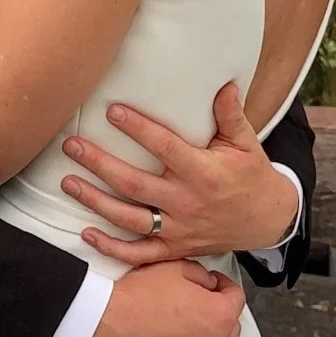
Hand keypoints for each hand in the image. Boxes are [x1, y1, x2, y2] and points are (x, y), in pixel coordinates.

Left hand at [60, 82, 299, 265]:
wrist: (268, 221)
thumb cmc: (252, 176)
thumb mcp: (246, 144)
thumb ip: (230, 114)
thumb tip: (223, 82)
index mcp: (203, 172)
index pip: (164, 147)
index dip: (138, 128)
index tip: (112, 111)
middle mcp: (187, 202)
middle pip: (135, 184)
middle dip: (100, 164)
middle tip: (72, 146)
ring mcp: (178, 229)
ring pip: (129, 218)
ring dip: (95, 202)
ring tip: (67, 183)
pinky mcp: (175, 249)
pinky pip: (139, 253)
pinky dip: (112, 248)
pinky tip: (86, 233)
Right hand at [82, 261, 243, 336]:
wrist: (104, 326)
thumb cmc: (135, 299)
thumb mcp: (172, 268)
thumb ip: (200, 274)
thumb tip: (210, 283)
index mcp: (218, 314)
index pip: (236, 299)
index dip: (224, 288)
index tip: (215, 287)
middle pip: (231, 332)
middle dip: (219, 319)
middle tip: (200, 313)